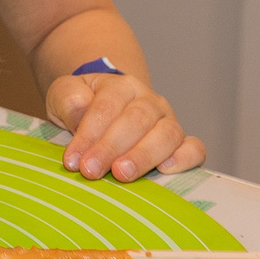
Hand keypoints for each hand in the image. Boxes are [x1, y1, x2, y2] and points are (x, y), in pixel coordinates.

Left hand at [46, 72, 204, 181]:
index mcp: (120, 85)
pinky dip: (185, 158)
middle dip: (111, 147)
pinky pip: (194, 148)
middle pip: (136, 120)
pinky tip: (166, 170)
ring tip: (121, 174)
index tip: (73, 160)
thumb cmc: (83, 106)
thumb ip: (69, 99)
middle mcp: (149, 101)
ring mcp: (169, 121)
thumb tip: (81, 107)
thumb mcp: (65, 95)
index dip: (88, 134)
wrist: (104, 112)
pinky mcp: (183, 143)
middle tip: (91, 170)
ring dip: (143, 156)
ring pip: (166, 134)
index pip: (106, 107)